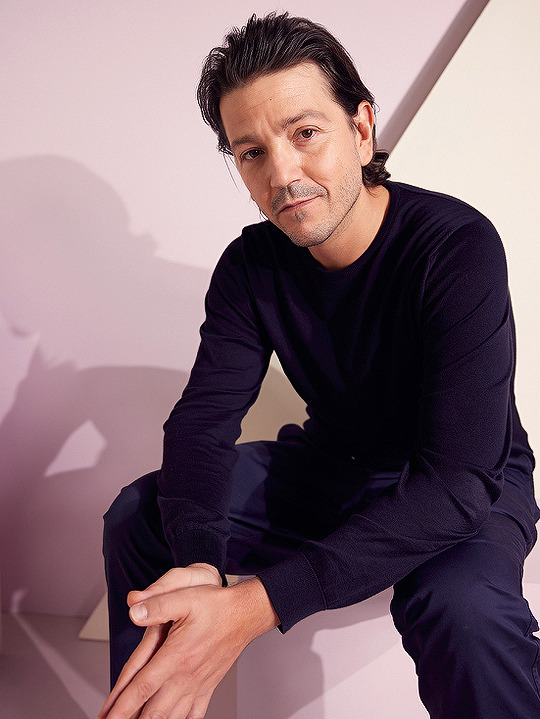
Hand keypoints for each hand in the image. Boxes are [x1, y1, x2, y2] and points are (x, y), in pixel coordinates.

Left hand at [98, 576, 277, 718]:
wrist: (246, 613)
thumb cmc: (217, 605)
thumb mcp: (186, 596)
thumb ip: (158, 603)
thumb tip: (134, 610)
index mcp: (176, 655)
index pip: (141, 687)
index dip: (121, 706)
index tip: (107, 718)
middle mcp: (186, 676)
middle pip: (152, 711)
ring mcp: (198, 685)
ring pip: (170, 718)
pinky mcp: (208, 686)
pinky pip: (193, 715)